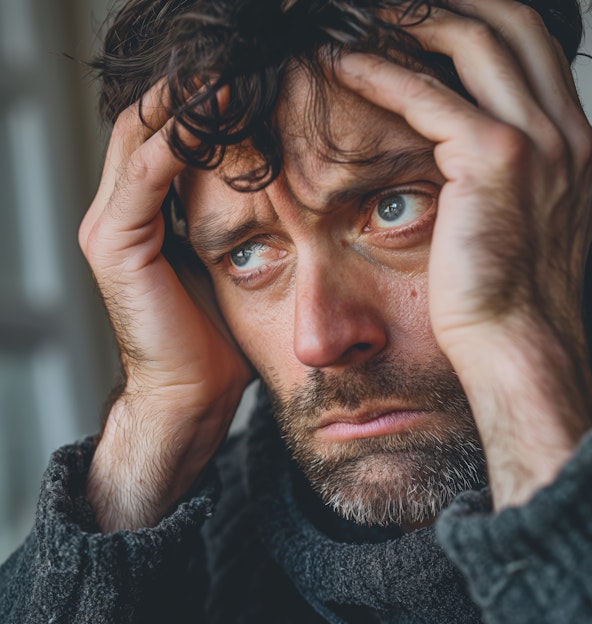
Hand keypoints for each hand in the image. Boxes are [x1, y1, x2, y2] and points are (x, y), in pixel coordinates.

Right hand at [79, 82, 251, 530]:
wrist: (193, 393)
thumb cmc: (218, 334)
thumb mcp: (231, 262)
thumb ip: (234, 218)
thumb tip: (275, 180)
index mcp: (146, 212)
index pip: (165, 133)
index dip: (200, 99)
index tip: (248, 72)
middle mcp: (119, 210)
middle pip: (147, 122)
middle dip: (189, 88)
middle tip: (235, 56)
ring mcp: (110, 226)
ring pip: (139, 138)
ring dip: (181, 101)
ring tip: (225, 70)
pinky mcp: (114, 247)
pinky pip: (143, 179)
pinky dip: (172, 141)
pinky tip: (206, 114)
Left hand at [337, 0, 591, 508]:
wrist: (517, 343)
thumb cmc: (503, 297)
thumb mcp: (514, 225)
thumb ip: (497, 179)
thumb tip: (453, 154)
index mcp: (571, 148)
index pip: (527, 52)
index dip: (477, 21)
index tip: (424, 17)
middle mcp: (564, 133)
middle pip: (511, 25)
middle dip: (450, 2)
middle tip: (391, 4)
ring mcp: (538, 142)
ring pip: (474, 42)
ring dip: (413, 20)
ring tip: (362, 18)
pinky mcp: (494, 161)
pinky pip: (428, 96)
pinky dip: (382, 72)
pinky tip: (344, 63)